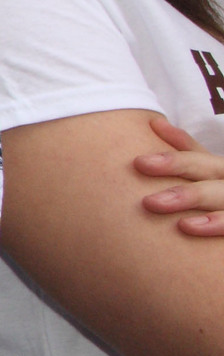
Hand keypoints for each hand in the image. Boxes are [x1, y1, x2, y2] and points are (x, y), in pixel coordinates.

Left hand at [132, 112, 223, 236]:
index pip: (196, 161)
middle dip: (185, 194)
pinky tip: (196, 232)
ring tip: (182, 225)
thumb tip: (155, 122)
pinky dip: (218, 227)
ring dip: (209, 218)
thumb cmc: (218, 188)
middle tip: (149, 202)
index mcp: (220, 168)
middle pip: (212, 185)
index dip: (172, 162)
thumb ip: (185, 149)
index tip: (139, 163)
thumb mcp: (207, 168)